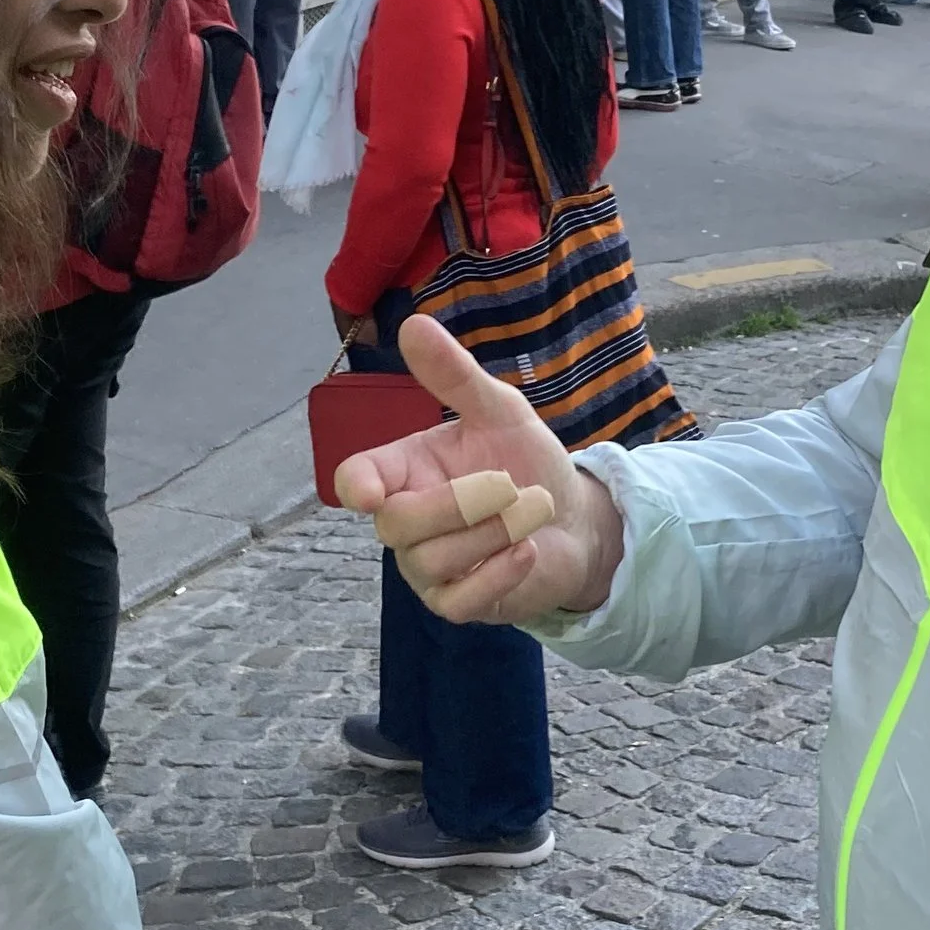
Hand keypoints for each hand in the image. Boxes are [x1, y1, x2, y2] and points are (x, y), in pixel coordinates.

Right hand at [334, 314, 624, 622]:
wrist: (574, 518)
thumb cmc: (525, 461)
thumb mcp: (499, 411)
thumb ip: (455, 376)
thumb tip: (414, 325)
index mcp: (403, 470)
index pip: (355, 480)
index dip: (356, 486)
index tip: (367, 493)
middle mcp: (403, 521)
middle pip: (398, 523)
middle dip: (460, 503)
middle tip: (509, 483)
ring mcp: (425, 568)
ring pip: (437, 559)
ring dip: (498, 531)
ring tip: (535, 508)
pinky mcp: (455, 604)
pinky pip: (461, 599)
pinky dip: (500, 572)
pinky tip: (528, 550)